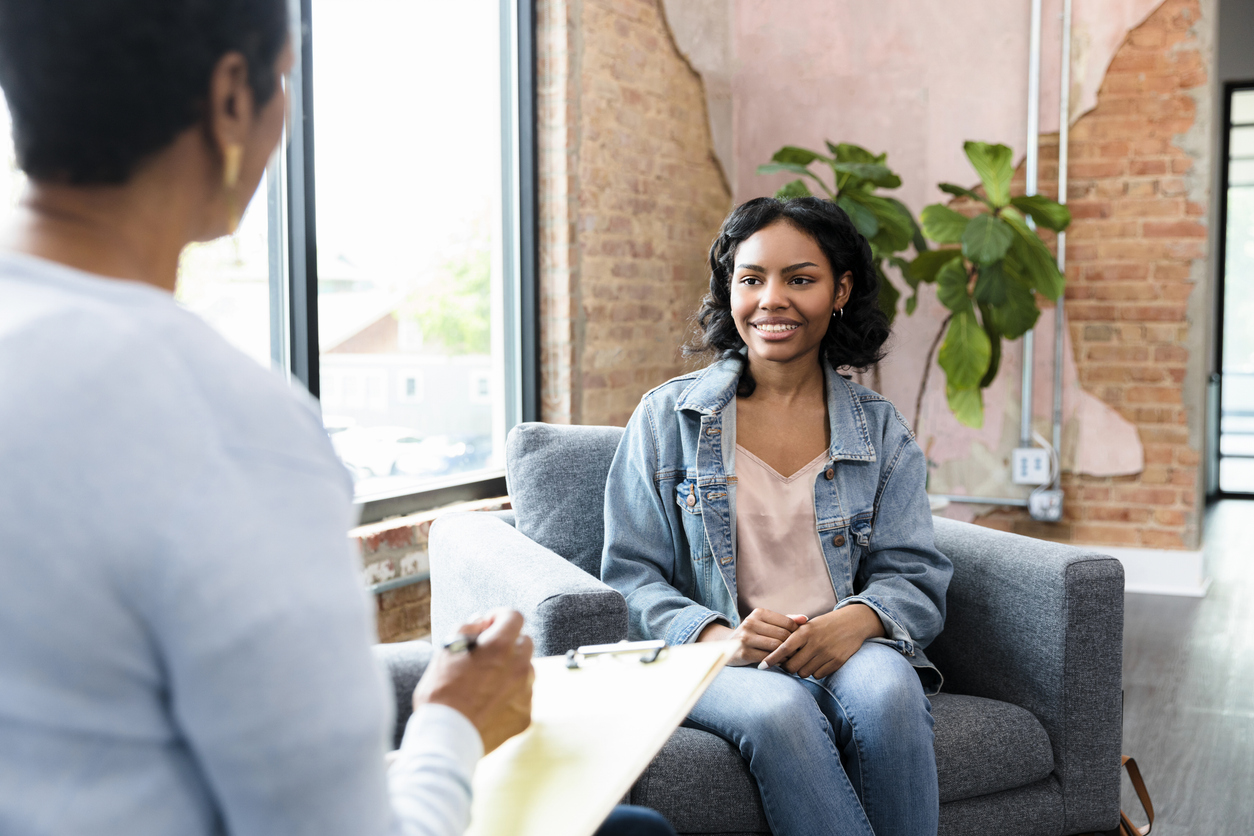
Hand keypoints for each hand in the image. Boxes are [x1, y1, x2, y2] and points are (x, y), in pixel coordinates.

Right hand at [412, 608, 533, 753]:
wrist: (445, 738)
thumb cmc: (441, 695)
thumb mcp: (445, 651)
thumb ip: (466, 629)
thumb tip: (481, 622)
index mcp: (500, 646)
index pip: (514, 617)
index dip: (499, 617)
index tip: (488, 626)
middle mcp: (519, 666)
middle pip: (524, 642)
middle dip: (507, 643)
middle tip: (485, 656)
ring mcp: (525, 692)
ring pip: (526, 669)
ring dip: (511, 669)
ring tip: (486, 683)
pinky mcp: (525, 714)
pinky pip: (523, 695)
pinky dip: (511, 695)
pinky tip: (490, 703)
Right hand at [697, 608, 808, 666]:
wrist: (728, 646)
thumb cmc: (754, 634)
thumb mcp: (768, 623)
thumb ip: (787, 620)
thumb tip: (805, 619)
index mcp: (759, 612)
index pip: (787, 622)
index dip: (797, 633)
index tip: (799, 641)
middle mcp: (750, 622)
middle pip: (783, 635)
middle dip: (793, 645)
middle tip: (798, 652)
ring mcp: (745, 638)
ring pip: (776, 647)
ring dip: (786, 655)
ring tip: (789, 657)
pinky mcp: (743, 652)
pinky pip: (767, 658)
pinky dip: (776, 661)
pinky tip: (778, 662)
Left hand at [758, 604, 885, 679]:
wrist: (853, 622)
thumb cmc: (826, 624)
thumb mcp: (809, 625)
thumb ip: (794, 636)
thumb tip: (776, 652)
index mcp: (805, 632)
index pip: (783, 649)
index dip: (771, 659)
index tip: (762, 666)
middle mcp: (815, 643)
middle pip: (792, 667)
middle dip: (788, 667)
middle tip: (790, 663)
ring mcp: (826, 653)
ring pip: (804, 673)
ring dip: (802, 670)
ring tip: (806, 661)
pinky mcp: (837, 661)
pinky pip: (818, 675)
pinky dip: (815, 672)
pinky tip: (818, 663)